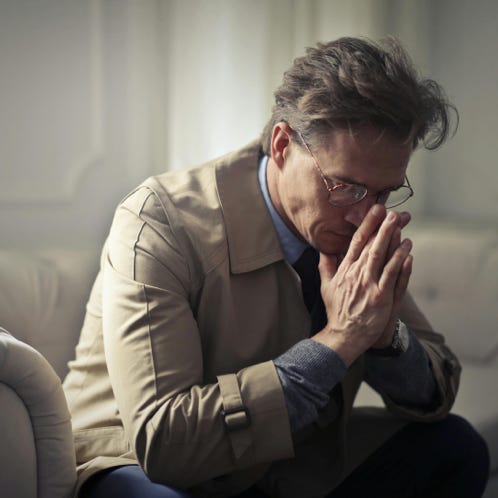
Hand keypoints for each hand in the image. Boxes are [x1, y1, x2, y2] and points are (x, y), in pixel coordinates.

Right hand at [312, 204, 412, 365]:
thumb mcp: (326, 286)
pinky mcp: (381, 297)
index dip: (367, 225)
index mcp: (345, 270)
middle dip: (383, 227)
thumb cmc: (337, 311)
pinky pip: (393, 276)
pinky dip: (400, 262)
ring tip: (403, 227)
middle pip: (371, 246)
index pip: (356, 242)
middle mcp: (357, 275)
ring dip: (393, 241)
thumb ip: (326, 266)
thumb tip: (324, 250)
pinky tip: (407, 251)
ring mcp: (370, 286)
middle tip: (393, 213)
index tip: (375, 211)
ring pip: (382, 258)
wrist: (344, 334)